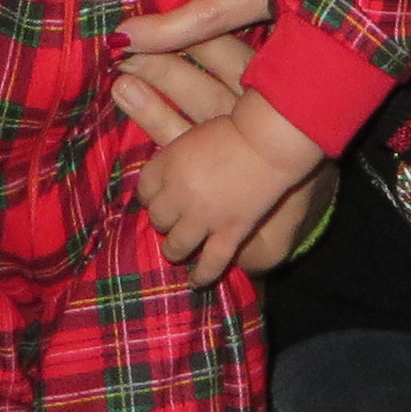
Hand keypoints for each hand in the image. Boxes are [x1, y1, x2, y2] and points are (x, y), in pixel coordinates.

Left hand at [135, 104, 320, 285]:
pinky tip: (195, 283)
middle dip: (163, 220)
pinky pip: (210, 263)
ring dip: (174, 250)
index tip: (156, 197)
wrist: (267, 142)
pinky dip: (202, 275)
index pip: (143, 187)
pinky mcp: (228, 233)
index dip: (149, 194)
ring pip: (175, 245)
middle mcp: (178, 194)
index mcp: (167, 164)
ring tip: (177, 252)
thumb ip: (178, 155)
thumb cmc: (236, 128)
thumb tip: (170, 169)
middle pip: (157, 217)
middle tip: (173, 220)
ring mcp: (202, 217)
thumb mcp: (194, 133)